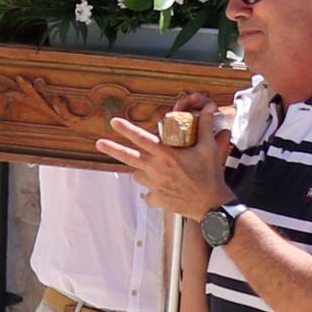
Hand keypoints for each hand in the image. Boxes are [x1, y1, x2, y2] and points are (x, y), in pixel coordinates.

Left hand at [93, 108, 231, 222]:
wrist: (211, 205)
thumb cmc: (211, 176)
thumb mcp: (209, 148)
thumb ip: (204, 126)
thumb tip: (208, 107)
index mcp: (167, 155)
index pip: (142, 138)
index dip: (127, 129)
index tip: (114, 122)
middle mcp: (157, 170)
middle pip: (129, 157)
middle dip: (112, 149)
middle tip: (99, 143)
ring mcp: (155, 186)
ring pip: (138, 175)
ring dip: (141, 170)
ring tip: (153, 169)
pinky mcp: (157, 200)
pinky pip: (146, 194)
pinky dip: (150, 191)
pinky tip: (157, 188)